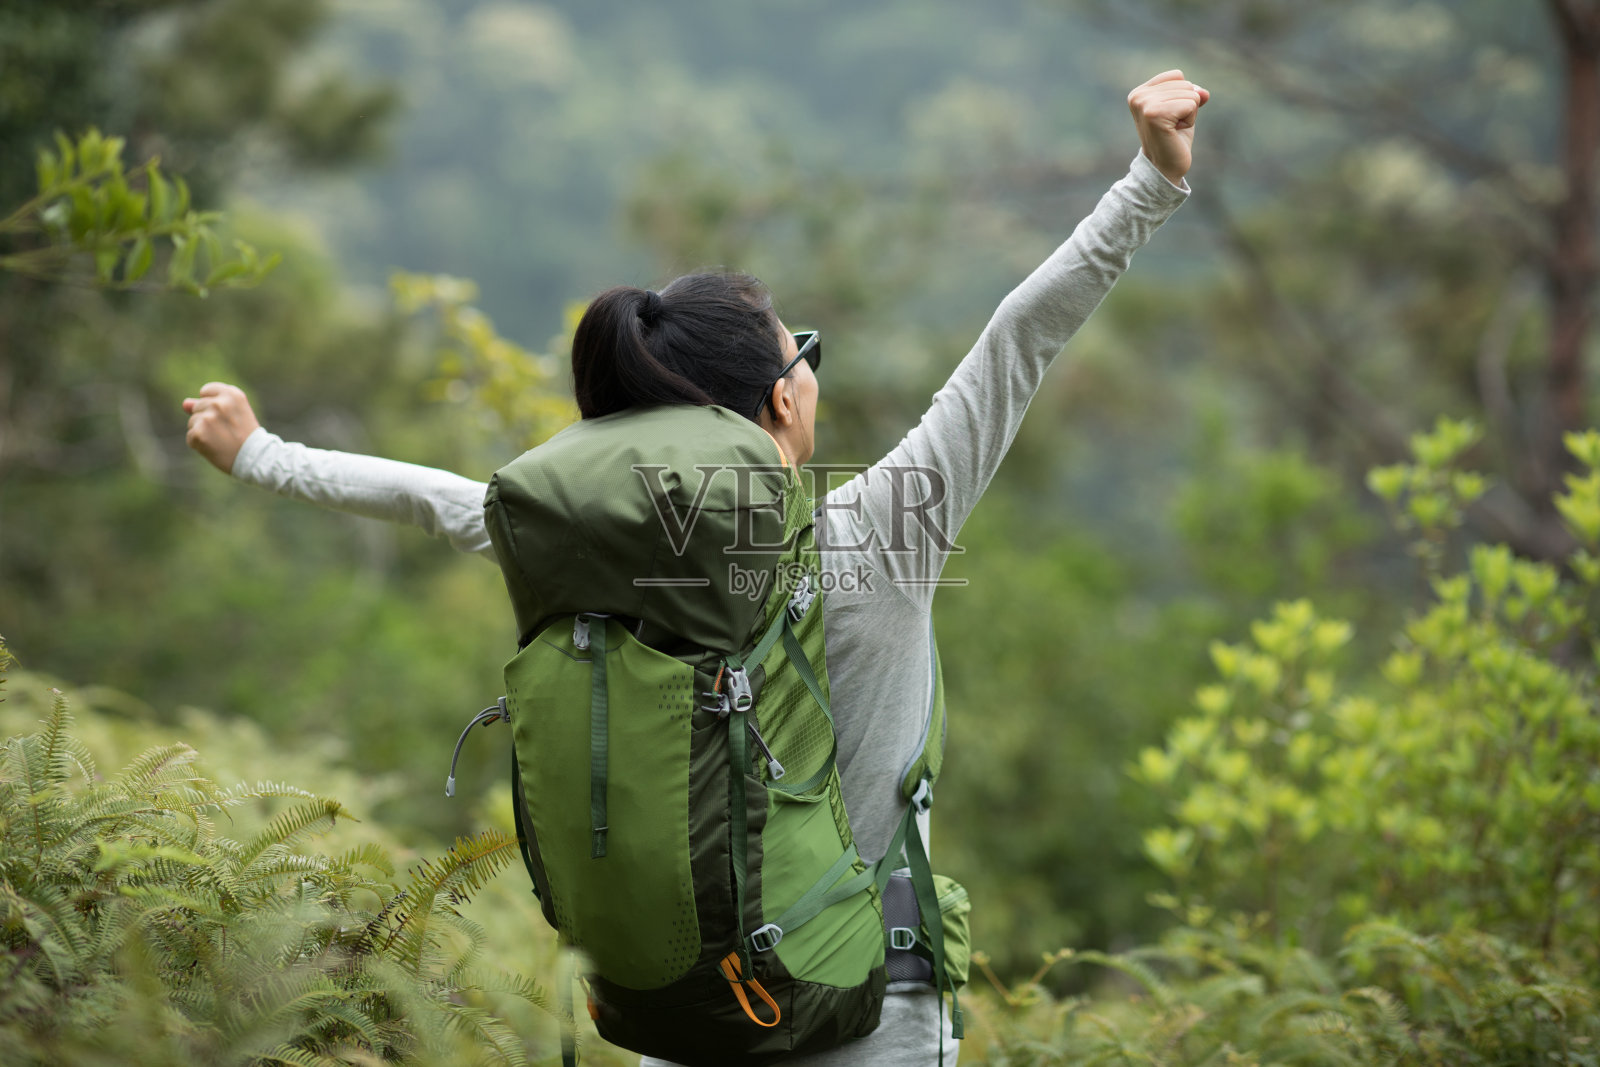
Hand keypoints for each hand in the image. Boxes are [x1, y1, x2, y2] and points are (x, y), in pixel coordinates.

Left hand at [182, 381, 260, 473]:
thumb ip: (209, 404)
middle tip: (227, 431)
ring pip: (192, 422)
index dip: (213, 404)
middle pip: (198, 407)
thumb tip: (184, 403)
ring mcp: (208, 418)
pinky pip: (191, 437)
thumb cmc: (246, 436)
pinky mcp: (198, 433)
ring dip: (203, 432)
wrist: (256, 458)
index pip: (206, 391)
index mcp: (232, 394)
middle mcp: (219, 403)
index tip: (225, 416)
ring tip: (222, 440)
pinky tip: (215, 448)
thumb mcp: (234, 414)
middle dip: (208, 419)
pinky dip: (200, 444)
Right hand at [1128, 70, 1208, 185]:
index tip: (1170, 116)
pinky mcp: (1155, 114)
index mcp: (1139, 93)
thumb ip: (1192, 92)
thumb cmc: (1173, 138)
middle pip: (1184, 83)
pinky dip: (1190, 120)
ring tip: (1174, 129)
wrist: (1165, 168)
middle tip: (1173, 126)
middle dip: (1187, 105)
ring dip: (1189, 114)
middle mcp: (1138, 96)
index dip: (1183, 95)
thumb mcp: (1183, 108)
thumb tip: (1204, 93)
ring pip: (1190, 93)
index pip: (1177, 75)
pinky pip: (1191, 104)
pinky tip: (1176, 132)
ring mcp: (1145, 105)